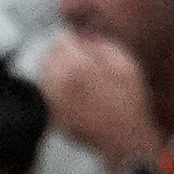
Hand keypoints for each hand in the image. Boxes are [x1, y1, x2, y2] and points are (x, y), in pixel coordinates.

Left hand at [34, 29, 159, 165]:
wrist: (123, 138)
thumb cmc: (129, 100)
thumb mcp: (124, 63)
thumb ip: (101, 44)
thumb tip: (83, 35)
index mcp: (77, 67)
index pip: (60, 39)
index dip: (72, 38)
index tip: (80, 43)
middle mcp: (59, 84)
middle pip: (48, 56)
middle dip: (61, 53)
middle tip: (77, 59)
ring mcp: (52, 102)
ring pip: (44, 75)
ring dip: (55, 71)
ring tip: (76, 77)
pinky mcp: (51, 116)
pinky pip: (46, 94)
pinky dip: (54, 89)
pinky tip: (72, 93)